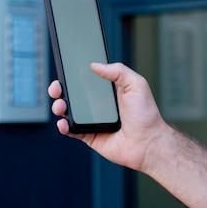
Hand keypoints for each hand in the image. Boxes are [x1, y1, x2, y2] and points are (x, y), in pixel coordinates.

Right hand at [48, 62, 166, 171]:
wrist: (149, 142)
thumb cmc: (146, 114)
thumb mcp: (136, 85)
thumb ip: (118, 71)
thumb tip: (95, 65)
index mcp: (107, 91)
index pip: (85, 80)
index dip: (73, 75)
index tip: (64, 70)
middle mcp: (97, 105)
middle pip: (72, 95)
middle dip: (60, 90)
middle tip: (57, 88)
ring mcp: (92, 121)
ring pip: (68, 112)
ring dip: (59, 107)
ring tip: (61, 106)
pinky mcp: (89, 136)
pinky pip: (71, 131)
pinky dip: (64, 127)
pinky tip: (64, 123)